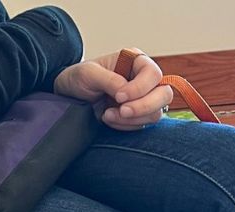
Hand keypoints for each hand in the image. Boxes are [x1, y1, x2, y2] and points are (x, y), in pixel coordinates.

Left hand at [53, 49, 172, 130]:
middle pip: (164, 94)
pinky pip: (143, 125)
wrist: (69, 97)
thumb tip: (126, 91)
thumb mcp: (88, 73)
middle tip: (122, 111)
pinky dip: (127, 126)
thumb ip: (109, 79)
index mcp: (135, 61)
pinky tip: (109, 119)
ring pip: (156, 113)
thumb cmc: (78, 78)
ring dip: (133, 119)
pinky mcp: (139, 115)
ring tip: (108, 115)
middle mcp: (144, 79)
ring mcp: (144, 99)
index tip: (119, 96)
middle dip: (144, 106)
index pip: (153, 74)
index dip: (140, 87)